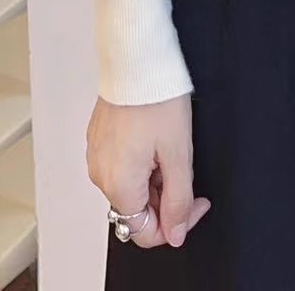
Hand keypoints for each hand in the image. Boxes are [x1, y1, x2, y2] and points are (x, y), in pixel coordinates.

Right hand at [87, 95, 209, 248]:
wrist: (137, 60)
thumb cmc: (156, 98)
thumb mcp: (179, 154)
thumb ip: (178, 200)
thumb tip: (176, 233)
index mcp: (119, 185)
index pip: (144, 233)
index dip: (176, 224)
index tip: (197, 202)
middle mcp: (101, 175)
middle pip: (137, 210)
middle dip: (166, 199)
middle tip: (186, 170)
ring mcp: (97, 156)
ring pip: (130, 188)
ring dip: (154, 180)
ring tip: (170, 148)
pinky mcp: (99, 140)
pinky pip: (121, 166)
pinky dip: (141, 162)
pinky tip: (155, 139)